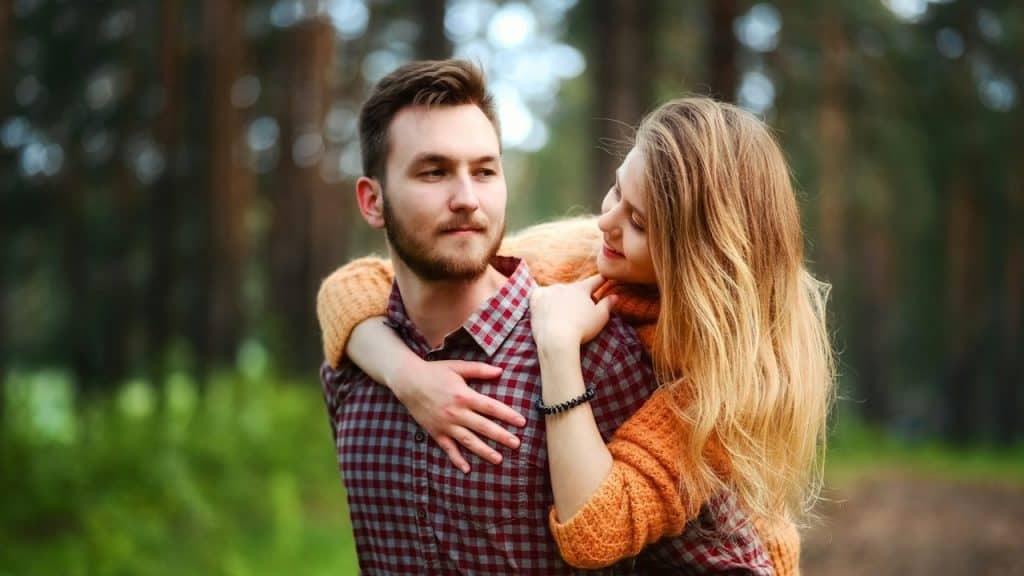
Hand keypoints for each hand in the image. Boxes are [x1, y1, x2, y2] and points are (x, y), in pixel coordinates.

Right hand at [388, 357, 525, 473]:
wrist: (408, 381)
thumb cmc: (435, 372)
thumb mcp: (458, 367)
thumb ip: (479, 369)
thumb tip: (500, 370)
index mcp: (464, 395)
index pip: (491, 407)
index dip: (508, 415)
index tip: (521, 422)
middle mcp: (457, 412)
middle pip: (483, 427)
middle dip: (502, 436)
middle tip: (517, 444)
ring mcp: (446, 424)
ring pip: (468, 441)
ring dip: (484, 451)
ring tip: (499, 459)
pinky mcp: (436, 432)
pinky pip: (448, 448)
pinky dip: (456, 459)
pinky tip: (466, 469)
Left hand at [529, 275, 614, 349]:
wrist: (556, 338)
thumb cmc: (582, 329)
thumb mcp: (600, 317)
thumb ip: (607, 305)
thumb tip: (615, 296)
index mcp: (581, 289)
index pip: (594, 281)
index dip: (601, 280)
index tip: (606, 276)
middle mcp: (564, 286)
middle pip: (574, 289)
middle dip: (578, 295)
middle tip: (581, 306)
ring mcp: (548, 292)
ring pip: (556, 292)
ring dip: (560, 297)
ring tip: (562, 310)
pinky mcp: (535, 301)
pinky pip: (540, 295)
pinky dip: (544, 299)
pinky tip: (546, 305)